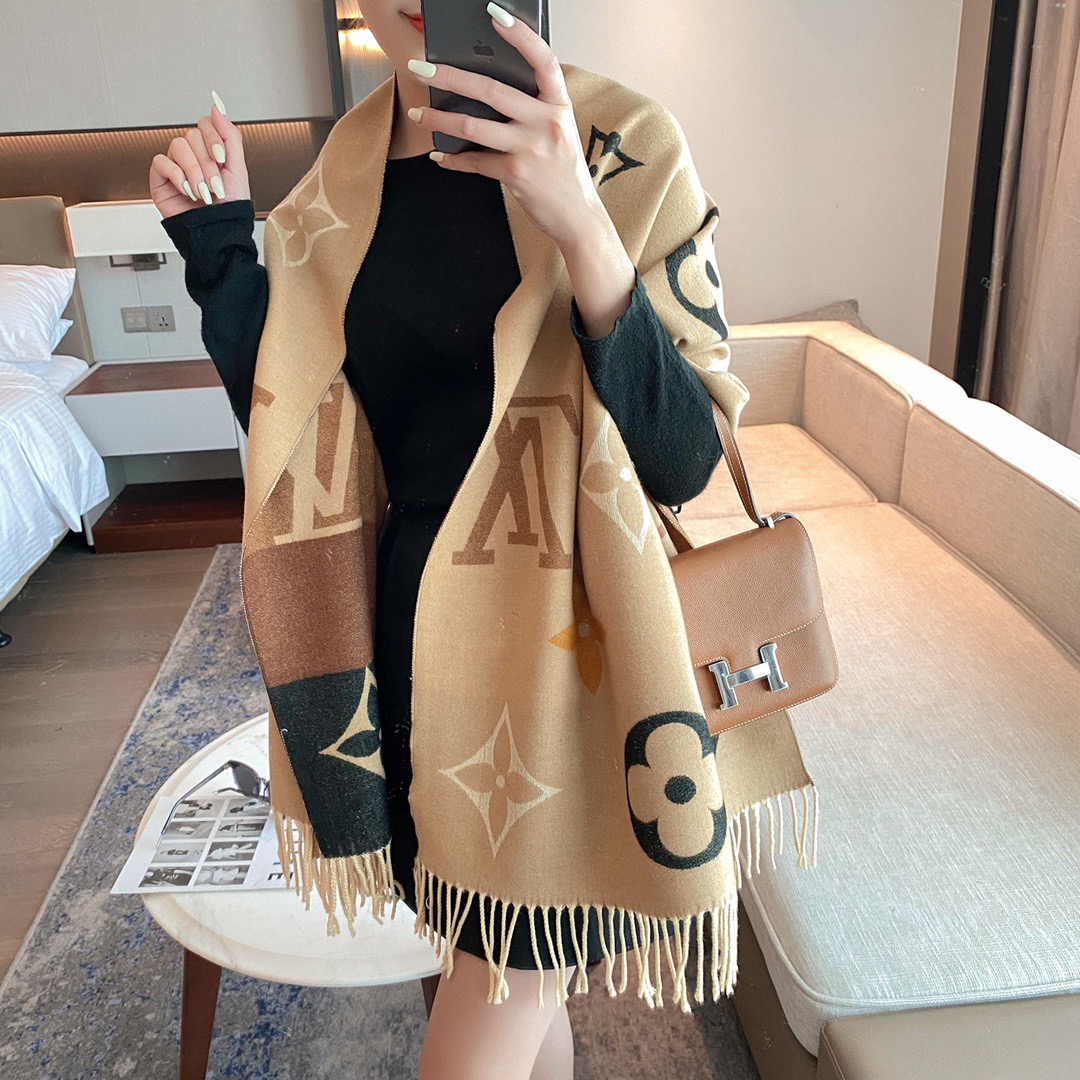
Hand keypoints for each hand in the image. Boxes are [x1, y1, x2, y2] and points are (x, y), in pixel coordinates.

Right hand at [150, 92, 249, 219]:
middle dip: (207, 163)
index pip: (206, 124)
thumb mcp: (237, 169)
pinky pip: (161, 162)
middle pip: (192, 136)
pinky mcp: (160, 178)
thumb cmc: (229, 208)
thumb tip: (217, 106)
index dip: (213, 138)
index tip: (222, 158)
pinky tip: (187, 191)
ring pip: (178, 146)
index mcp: (211, 152)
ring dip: (194, 172)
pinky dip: (177, 176)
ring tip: (203, 193)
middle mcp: (193, 157)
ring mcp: (176, 166)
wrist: (217, 233)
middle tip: (215, 186)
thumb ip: (230, 136)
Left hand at [405, 3, 606, 253]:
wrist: (577, 215)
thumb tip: (486, 93)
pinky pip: (476, 162)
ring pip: (473, 126)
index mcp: (559, 104)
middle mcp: (547, 122)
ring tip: (417, 114)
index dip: (521, 35)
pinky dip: (455, 160)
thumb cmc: (563, 170)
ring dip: (439, 120)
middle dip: (449, 77)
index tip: (495, 14)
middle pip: (491, 91)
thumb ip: (533, 109)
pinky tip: (441, 156)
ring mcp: (531, 148)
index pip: (543, 60)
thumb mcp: (558, 131)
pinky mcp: (516, 174)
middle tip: (420, 69)